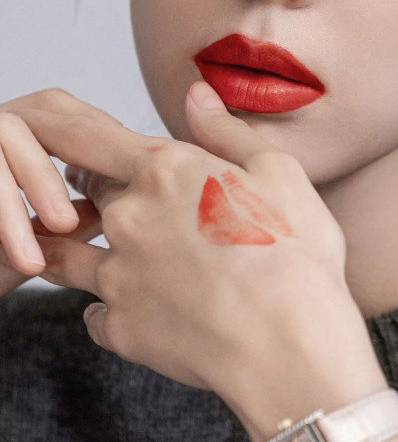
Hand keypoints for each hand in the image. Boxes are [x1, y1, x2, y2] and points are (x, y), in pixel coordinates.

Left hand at [4, 84, 370, 436]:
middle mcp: (128, 216)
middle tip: (114, 197)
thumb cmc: (296, 255)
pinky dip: (115, 312)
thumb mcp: (278, 174)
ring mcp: (118, 274)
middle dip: (94, 191)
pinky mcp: (121, 327)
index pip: (88, 137)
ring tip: (118, 257)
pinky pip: (98, 316)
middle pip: (86, 192)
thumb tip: (196, 94)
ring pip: (71, 255)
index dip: (69, 132)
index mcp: (164, 168)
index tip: (57, 132)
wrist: (290, 347)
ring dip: (81, 250)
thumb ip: (226, 131)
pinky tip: (144, 312)